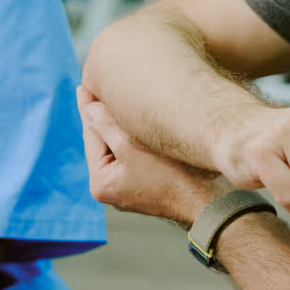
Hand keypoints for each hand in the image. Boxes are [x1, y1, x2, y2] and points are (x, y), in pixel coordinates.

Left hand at [78, 86, 226, 224]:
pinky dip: (131, 141)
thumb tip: (89, 108)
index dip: (88, 109)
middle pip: (102, 144)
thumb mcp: (132, 146)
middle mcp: (109, 190)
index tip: (83, 87)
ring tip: (111, 102)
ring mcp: (126, 190)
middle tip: (93, 90)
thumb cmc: (171, 175)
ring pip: (117, 149)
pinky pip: (130, 157)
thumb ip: (106, 125)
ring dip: (117, 128)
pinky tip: (133, 125)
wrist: (206, 202)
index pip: (91, 136)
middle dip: (101, 118)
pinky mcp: (143, 187)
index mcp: (100, 182)